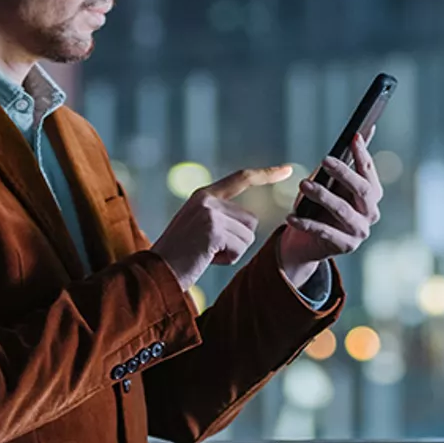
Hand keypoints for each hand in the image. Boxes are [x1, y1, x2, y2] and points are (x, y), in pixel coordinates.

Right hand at [151, 166, 290, 291]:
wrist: (155, 273)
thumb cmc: (179, 256)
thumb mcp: (198, 228)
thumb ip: (219, 217)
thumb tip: (251, 222)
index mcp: (203, 195)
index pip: (241, 178)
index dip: (266, 174)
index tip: (288, 169)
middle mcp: (207, 198)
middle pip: (251, 220)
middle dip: (238, 241)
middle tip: (209, 250)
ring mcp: (210, 213)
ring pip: (248, 236)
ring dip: (232, 251)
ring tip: (206, 254)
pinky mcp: (213, 230)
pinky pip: (240, 248)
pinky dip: (227, 259)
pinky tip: (206, 259)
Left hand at [280, 131, 383, 288]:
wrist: (306, 241)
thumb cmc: (321, 205)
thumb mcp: (330, 182)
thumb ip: (345, 162)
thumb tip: (360, 133)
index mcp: (372, 194)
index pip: (369, 171)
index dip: (363, 154)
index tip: (353, 137)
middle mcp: (371, 213)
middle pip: (363, 190)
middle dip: (344, 173)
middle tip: (325, 159)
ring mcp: (360, 231)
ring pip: (343, 210)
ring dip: (323, 196)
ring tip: (303, 184)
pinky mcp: (345, 246)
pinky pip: (325, 232)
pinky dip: (306, 223)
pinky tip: (290, 216)